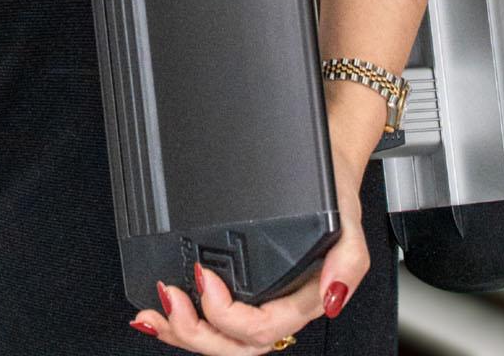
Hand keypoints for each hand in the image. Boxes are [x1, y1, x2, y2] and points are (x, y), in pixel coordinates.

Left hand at [128, 146, 369, 349]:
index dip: (228, 316)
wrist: (328, 166)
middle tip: (171, 298)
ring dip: (183, 333)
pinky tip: (160, 313)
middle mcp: (279, 306)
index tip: (205, 278)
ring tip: (154, 314)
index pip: (262, 329)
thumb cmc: (336, 194)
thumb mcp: (349, 220)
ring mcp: (260, 300)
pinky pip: (214, 320)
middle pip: (235, 346)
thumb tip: (331, 298)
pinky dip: (182, 323)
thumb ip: (347, 262)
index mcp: (304, 299)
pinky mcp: (243, 288)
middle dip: (196, 332)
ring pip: (221, 341)